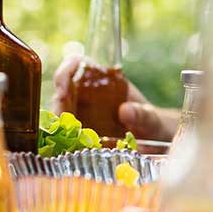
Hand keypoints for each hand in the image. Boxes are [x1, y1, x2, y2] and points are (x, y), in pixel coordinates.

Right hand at [50, 56, 177, 140]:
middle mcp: (88, 96)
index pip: (78, 65)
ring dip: (59, 122)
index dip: (67, 69)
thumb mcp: (151, 118)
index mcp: (103, 81)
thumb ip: (142, 114)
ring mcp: (82, 116)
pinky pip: (64, 136)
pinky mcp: (80, 136)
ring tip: (68, 133)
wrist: (153, 142)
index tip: (65, 83)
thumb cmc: (151, 123)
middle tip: (64, 113)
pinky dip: (62, 140)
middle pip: (63, 91)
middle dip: (60, 100)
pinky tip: (69, 147)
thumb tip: (125, 111)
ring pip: (59, 113)